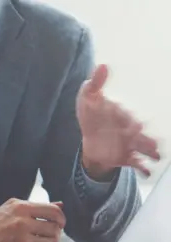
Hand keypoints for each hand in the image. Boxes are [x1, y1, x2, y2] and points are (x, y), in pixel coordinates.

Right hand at [0, 199, 64, 241]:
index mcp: (21, 208)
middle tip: (47, 234)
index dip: (61, 218)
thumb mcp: (11, 207)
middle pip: (55, 229)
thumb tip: (59, 205)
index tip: (59, 222)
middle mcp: (23, 224)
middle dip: (54, 232)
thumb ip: (35, 206)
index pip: (54, 211)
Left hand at [77, 64, 159, 178]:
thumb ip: (95, 84)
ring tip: (156, 155)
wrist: (91, 139)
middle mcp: (131, 129)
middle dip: (143, 138)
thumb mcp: (88, 98)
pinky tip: (147, 171)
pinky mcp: (128, 157)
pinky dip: (144, 168)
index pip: (130, 118)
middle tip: (147, 143)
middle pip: (140, 134)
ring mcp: (131, 144)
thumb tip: (102, 66)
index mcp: (123, 115)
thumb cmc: (92, 115)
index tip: (134, 126)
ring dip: (151, 151)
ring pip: (145, 148)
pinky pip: (139, 164)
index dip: (131, 122)